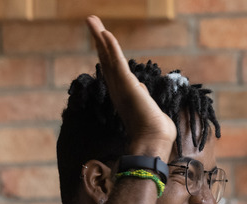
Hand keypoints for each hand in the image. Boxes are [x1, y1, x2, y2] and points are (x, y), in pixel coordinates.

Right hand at [86, 15, 175, 158]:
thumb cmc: (155, 130)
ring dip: (100, 37)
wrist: (154, 140)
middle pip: (105, 58)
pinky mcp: (127, 85)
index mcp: (123, 93)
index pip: (112, 67)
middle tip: (91, 21)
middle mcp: (118, 88)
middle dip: (98, 39)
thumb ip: (142, 96)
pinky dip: (111, 47)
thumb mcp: (148, 107)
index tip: (101, 37)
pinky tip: (105, 33)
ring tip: (91, 19)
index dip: (105, 51)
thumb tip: (141, 89)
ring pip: (108, 56)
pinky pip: (117, 62)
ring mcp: (121, 86)